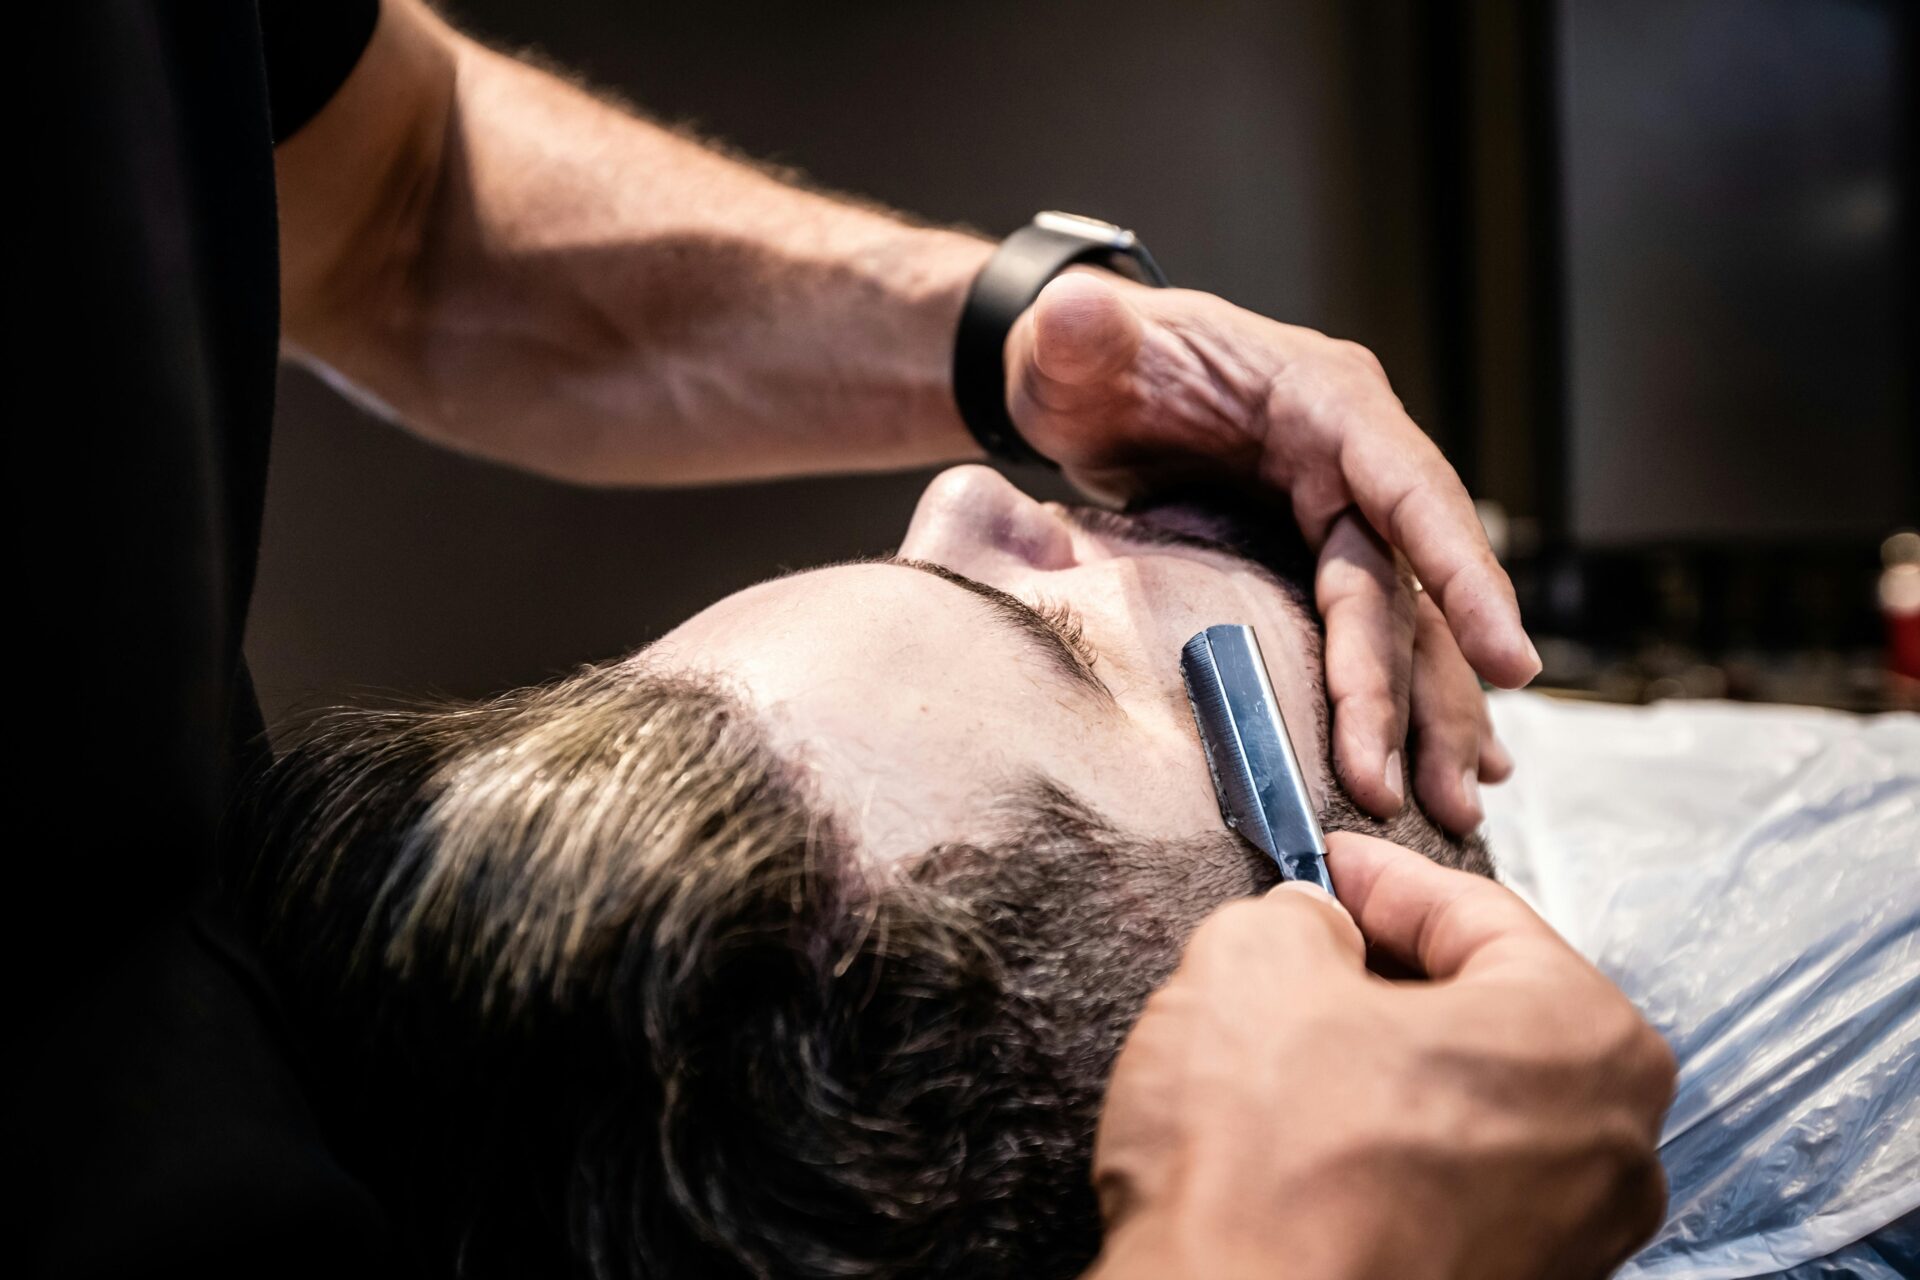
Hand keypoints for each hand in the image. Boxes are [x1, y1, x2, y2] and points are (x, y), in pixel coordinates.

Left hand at [1005, 274, 1531, 829]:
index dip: (1462, 572)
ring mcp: (1337, 514)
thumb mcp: (1075, 343)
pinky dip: (1408, 703)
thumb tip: (1076, 312)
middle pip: (1400, 585)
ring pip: (1402, 626)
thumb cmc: (1082, 359)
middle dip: (1416, 691)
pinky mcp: (1313, 560)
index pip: (1408, 486)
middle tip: (1419, 793)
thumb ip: (1080, 335)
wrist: (1079, 384)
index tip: (1510, 658)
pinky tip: (1448, 769)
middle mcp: (1350, 461)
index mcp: (1319, 401)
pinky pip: (1375, 637)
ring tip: (1456, 809)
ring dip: (1429, 718)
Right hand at [1085, 833, 1674, 1279]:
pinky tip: (1308, 1138)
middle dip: (1392, 975)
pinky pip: (1454, 1186)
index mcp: (1584, 1037)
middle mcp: (1612, 1147)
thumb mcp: (1254, 963)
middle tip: (1305, 948)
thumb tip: (1315, 926)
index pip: (1476, 916)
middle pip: (1490, 1014)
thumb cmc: (1264, 1166)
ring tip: (1290, 1047)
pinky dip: (1391, 1149)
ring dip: (1388, 1066)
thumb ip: (1302, 915)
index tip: (1327, 868)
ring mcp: (1571, 1240)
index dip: (1381, 880)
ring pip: (1472, 1104)